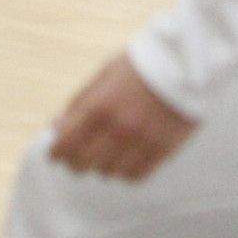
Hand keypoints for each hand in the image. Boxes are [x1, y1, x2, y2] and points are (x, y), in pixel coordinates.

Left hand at [45, 54, 197, 181]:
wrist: (183, 61)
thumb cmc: (138, 65)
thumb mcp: (102, 75)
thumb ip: (78, 104)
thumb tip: (55, 128)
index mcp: (99, 106)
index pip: (66, 144)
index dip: (55, 153)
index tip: (54, 154)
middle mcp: (119, 128)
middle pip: (85, 164)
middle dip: (76, 162)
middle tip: (77, 157)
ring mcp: (142, 141)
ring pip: (110, 173)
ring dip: (103, 165)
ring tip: (106, 153)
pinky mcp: (163, 149)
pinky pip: (136, 176)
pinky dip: (126, 172)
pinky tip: (126, 160)